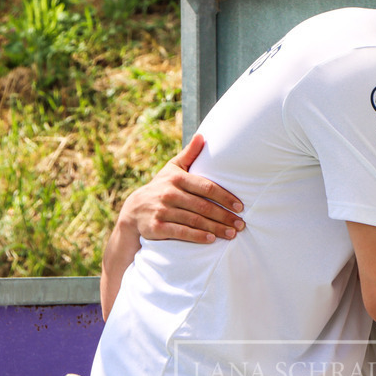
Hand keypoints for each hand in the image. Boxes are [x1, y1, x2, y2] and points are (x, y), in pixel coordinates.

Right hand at [121, 134, 244, 242]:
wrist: (134, 210)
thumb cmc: (162, 187)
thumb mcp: (173, 169)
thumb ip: (189, 154)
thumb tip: (203, 136)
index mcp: (177, 178)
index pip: (206, 187)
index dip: (225, 197)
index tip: (240, 206)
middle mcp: (169, 193)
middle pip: (203, 206)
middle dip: (224, 216)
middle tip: (241, 224)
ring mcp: (162, 210)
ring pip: (195, 220)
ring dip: (216, 228)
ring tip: (232, 234)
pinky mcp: (156, 227)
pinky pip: (181, 232)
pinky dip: (198, 237)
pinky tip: (212, 240)